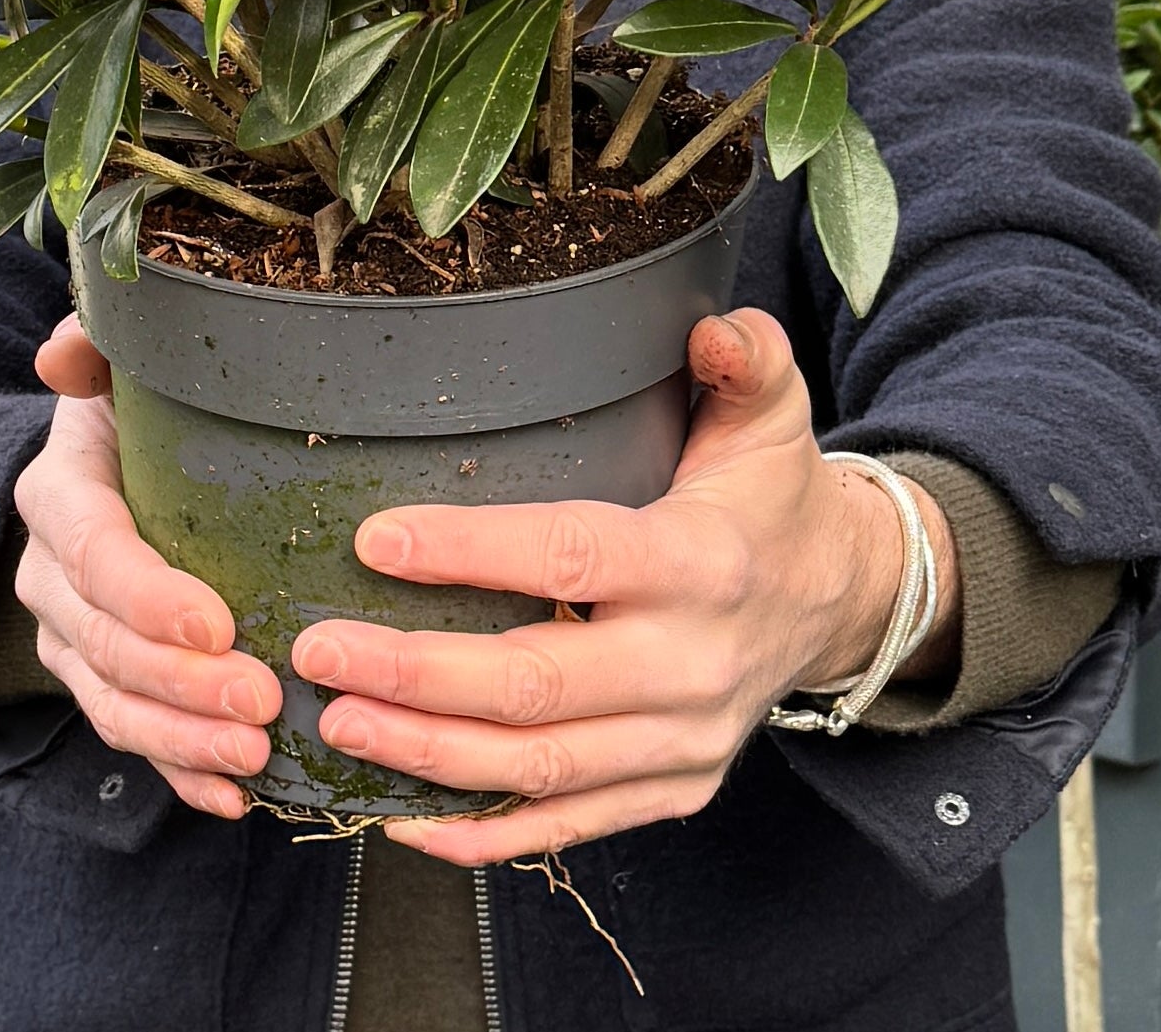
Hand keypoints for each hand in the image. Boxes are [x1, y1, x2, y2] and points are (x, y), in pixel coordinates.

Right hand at [10, 315, 282, 817]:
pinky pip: (134, 740)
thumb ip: (101, 343)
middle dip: (179, 683)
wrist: (111, 466)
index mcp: (59, 492)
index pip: (91, 552)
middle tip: (260, 701)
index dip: (147, 596)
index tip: (219, 622)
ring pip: (113, 704)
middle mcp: (50, 574)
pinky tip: (234, 799)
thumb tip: (63, 351)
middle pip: (103, 645)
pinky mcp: (102, 683)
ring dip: (182, 739)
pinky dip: (181, 775)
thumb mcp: (125, 364)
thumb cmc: (139, 410)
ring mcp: (71, 638)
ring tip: (255, 754)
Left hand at [289, 307, 958, 863]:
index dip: (472, 552)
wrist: (840, 601)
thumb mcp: (772, 415)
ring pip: (538, 766)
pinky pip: (565, 826)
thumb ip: (747, 359)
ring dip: (426, 754)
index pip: (572, 558)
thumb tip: (711, 327)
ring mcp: (683, 742)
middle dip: (417, 675)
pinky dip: (479, 834)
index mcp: (702, 564)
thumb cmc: (772, 495)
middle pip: (538, 684)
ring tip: (335, 722)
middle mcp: (692, 665)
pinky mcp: (672, 790)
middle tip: (320, 650)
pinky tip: (396, 815)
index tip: (377, 541)